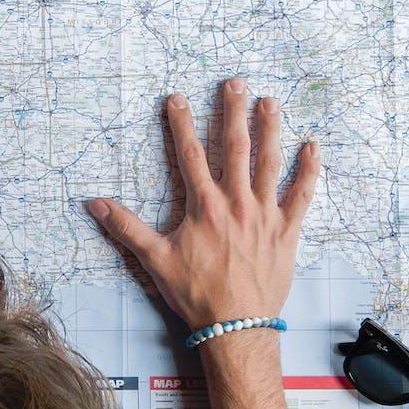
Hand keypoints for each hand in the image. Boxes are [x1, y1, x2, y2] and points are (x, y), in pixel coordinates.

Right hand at [86, 80, 319, 328]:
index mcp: (204, 206)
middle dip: (233, 111)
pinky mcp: (287, 231)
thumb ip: (125, 227)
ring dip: (271, 129)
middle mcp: (237, 202)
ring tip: (270, 102)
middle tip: (235, 83)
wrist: (236, 325)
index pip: (190, 153)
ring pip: (270, 162)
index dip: (182, 123)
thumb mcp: (154, 260)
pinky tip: (313, 147)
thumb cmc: (195, 294)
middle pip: (235, 147)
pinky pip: (302, 195)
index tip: (177, 98)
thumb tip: (95, 203)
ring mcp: (265, 214)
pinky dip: (309, 171)